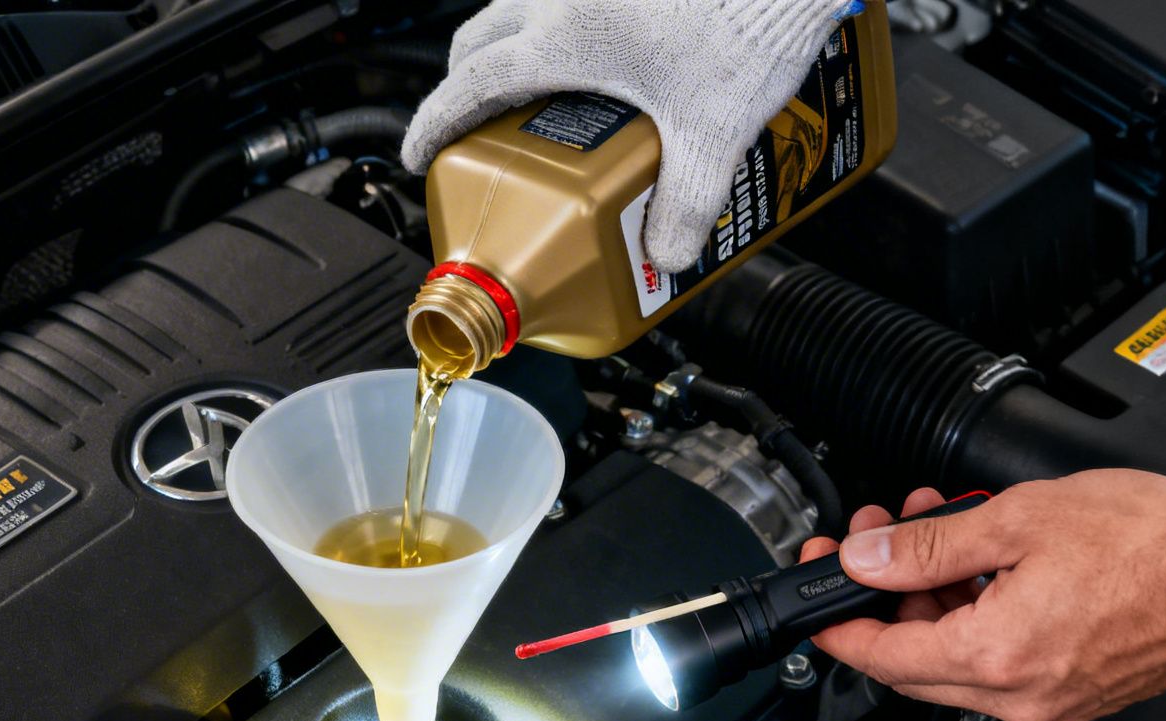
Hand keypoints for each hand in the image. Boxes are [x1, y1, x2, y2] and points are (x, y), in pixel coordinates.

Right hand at [401, 0, 857, 272]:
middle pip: (479, 38)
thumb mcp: (712, 130)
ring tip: (535, 91)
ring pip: (518, 5)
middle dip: (466, 83)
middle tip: (478, 126)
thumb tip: (668, 251)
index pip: (470, 87)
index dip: (436, 124)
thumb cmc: (747, 20)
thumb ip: (688, 200)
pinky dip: (554, 19)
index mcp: (563, 41)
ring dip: (510, 44)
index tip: (418, 154)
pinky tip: (598, 47)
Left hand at [797, 471, 1165, 720]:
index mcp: (997, 658)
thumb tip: (866, 559)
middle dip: (886, 596)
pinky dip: (981, 616)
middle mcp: (1021, 697)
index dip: (836, 625)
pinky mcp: (1079, 693)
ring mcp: (1053, 702)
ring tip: (938, 530)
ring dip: (935, 598)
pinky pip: (1005, 662)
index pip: (880, 659)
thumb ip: (929, 546)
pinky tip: (986, 564)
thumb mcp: (1019, 519)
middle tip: (877, 539)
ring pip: (959, 661)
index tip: (814, 598)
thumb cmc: (1157, 544)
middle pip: (915, 663)